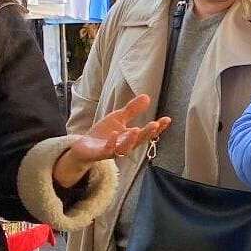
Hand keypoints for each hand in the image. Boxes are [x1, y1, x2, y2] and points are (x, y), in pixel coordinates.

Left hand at [54, 95, 170, 187]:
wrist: (84, 147)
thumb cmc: (104, 134)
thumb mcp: (118, 118)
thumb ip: (132, 109)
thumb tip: (147, 96)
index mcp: (131, 137)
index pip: (147, 133)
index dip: (158, 128)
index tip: (167, 119)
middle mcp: (125, 146)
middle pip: (139, 141)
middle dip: (147, 133)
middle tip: (155, 125)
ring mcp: (113, 151)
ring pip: (125, 148)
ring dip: (131, 140)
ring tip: (137, 129)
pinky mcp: (100, 153)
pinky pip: (107, 150)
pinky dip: (112, 143)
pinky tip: (115, 133)